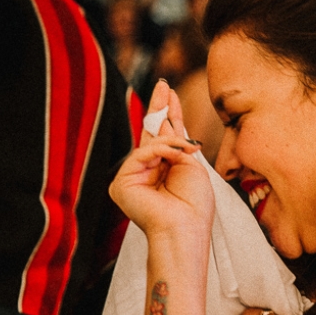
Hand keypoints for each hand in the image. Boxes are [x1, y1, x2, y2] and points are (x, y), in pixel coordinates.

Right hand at [109, 80, 212, 239]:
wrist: (185, 229)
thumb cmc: (194, 205)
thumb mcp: (191, 166)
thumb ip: (176, 142)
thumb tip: (165, 120)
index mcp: (165, 170)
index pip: (164, 137)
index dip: (167, 114)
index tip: (170, 93)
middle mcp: (147, 172)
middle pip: (150, 133)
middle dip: (159, 108)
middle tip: (164, 85)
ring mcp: (132, 177)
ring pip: (149, 143)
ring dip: (172, 142)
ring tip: (188, 153)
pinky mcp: (121, 183)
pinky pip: (142, 154)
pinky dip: (162, 153)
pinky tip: (177, 158)